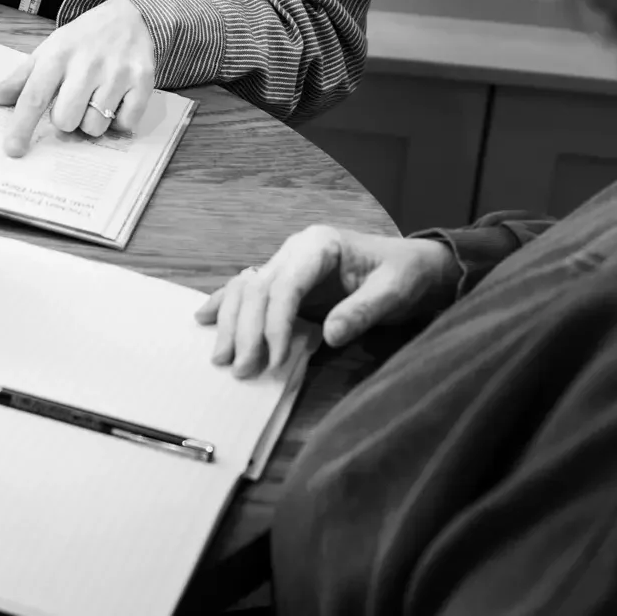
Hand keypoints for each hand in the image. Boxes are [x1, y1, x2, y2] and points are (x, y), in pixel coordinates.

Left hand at [0, 0, 154, 157]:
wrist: (131, 16)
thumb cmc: (83, 39)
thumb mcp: (50, 49)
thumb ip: (22, 77)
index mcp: (58, 55)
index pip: (34, 96)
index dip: (21, 126)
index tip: (13, 150)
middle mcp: (87, 64)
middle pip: (65, 120)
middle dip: (66, 120)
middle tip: (74, 103)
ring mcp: (117, 72)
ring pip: (95, 127)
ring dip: (93, 121)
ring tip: (97, 99)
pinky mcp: (143, 81)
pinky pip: (125, 123)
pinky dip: (120, 120)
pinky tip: (118, 100)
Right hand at [195, 226, 458, 378]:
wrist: (412, 265)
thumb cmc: (404, 274)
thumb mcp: (393, 291)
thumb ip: (362, 310)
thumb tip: (329, 334)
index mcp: (319, 245)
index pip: (284, 286)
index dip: (275, 325)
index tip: (273, 361)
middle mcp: (295, 250)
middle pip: (257, 289)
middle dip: (246, 330)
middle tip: (243, 370)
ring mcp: (287, 262)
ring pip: (246, 289)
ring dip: (231, 323)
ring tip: (222, 359)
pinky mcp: (285, 279)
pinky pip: (249, 290)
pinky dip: (227, 304)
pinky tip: (204, 316)